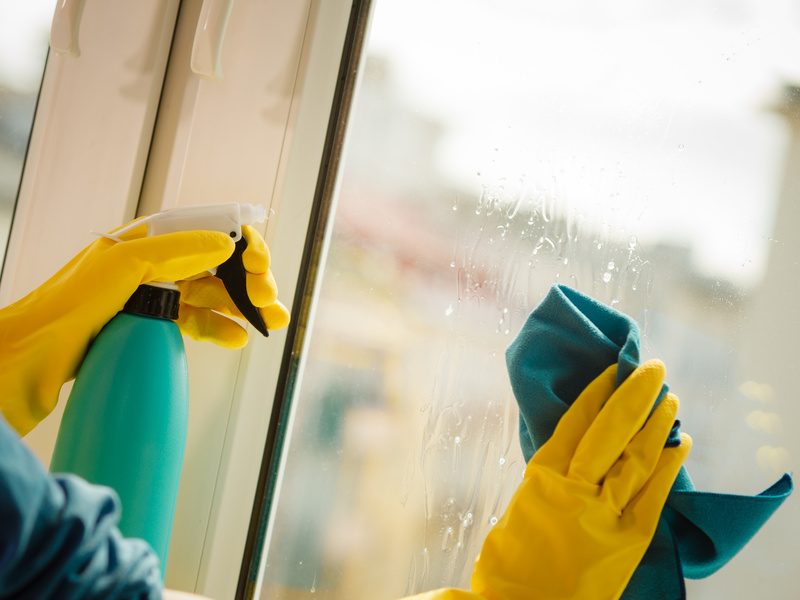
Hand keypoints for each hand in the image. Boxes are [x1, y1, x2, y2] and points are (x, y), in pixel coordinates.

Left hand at [0, 221, 286, 434]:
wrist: (28, 357)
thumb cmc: (66, 305)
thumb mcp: (125, 265)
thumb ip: (177, 250)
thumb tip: (224, 245)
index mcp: (147, 239)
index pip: (206, 229)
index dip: (239, 243)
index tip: (258, 262)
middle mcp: (152, 264)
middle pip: (214, 265)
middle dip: (248, 279)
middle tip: (267, 299)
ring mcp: (151, 296)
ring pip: (209, 295)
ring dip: (242, 306)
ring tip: (268, 321)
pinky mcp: (148, 326)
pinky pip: (194, 322)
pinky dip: (220, 329)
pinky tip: (237, 338)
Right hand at [471, 360, 690, 599]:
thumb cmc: (511, 564)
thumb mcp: (522, 508)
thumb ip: (548, 480)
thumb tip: (569, 457)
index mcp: (542, 477)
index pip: (575, 422)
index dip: (597, 393)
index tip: (613, 370)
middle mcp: (575, 488)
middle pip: (612, 429)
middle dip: (634, 394)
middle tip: (653, 368)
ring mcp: (605, 512)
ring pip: (637, 456)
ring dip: (657, 424)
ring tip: (671, 399)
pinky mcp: (629, 539)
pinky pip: (654, 494)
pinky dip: (669, 465)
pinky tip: (681, 442)